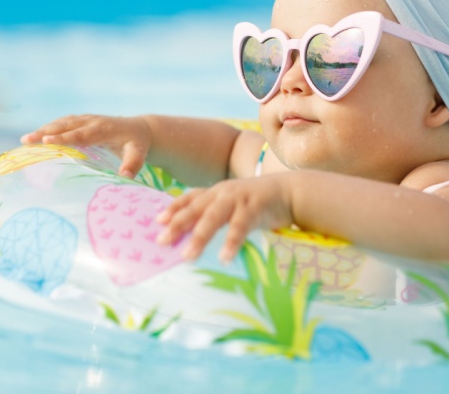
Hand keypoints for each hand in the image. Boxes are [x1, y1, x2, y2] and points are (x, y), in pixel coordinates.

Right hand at [21, 114, 151, 178]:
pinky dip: (49, 128)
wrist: (140, 128)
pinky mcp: (82, 120)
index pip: (80, 134)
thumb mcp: (139, 154)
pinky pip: (63, 123)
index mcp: (103, 129)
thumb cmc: (138, 144)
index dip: (63, 137)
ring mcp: (86, 119)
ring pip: (62, 122)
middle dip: (45, 132)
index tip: (46, 141)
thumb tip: (125, 177)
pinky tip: (36, 137)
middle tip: (26, 140)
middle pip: (65, 126)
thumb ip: (133, 164)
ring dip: (43, 129)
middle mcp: (92, 121)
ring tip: (25, 140)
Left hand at [155, 176, 293, 263]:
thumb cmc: (258, 203)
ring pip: (214, 217)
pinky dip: (231, 242)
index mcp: (217, 191)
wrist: (290, 191)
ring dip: (199, 236)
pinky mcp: (255, 208)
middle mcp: (224, 192)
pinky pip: (240, 227)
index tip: (158, 221)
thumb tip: (193, 233)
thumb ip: (216, 213)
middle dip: (178, 224)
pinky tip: (224, 257)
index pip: (190, 197)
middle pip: (196, 208)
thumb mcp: (233, 204)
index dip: (174, 208)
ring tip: (188, 256)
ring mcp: (239, 199)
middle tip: (162, 241)